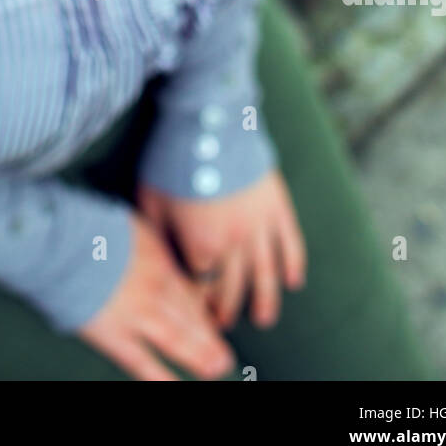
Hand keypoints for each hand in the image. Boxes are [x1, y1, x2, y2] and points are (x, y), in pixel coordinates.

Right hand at [77, 208, 237, 380]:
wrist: (62, 243)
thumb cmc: (91, 230)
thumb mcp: (132, 226)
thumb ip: (151, 244)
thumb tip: (159, 252)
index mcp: (160, 263)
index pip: (190, 292)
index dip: (204, 313)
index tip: (215, 326)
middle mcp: (155, 290)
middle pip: (190, 318)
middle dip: (209, 340)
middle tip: (225, 358)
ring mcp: (136, 315)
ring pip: (176, 339)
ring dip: (198, 357)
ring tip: (214, 370)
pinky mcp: (113, 335)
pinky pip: (142, 361)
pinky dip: (160, 377)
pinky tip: (174, 385)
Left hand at [135, 167, 306, 331]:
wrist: (208, 121)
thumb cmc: (173, 160)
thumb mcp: (151, 200)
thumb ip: (159, 236)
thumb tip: (159, 259)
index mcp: (201, 246)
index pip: (200, 287)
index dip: (195, 301)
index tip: (191, 312)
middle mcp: (234, 243)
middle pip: (232, 287)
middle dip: (226, 310)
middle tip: (222, 324)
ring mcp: (260, 226)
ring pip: (266, 275)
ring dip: (265, 301)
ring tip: (264, 319)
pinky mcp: (278, 205)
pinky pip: (291, 243)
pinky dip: (293, 264)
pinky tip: (293, 281)